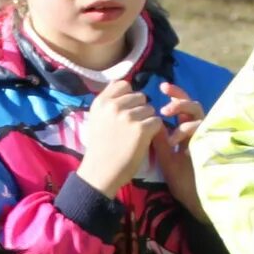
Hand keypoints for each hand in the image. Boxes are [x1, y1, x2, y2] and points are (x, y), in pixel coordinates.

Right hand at [78, 77, 164, 196]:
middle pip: (140, 97)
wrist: (101, 171)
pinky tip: (144, 140)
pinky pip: (157, 121)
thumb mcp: (96, 118)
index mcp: (101, 102)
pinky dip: (154, 131)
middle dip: (140, 110)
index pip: (124, 84)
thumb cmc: (101, 147)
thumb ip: (108, 100)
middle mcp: (113, 105)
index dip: (130, 97)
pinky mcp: (141, 128)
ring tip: (136, 136)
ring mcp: (128, 116)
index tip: (127, 111)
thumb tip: (119, 82)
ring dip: (147, 121)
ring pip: (150, 109)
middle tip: (132, 127)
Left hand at [155, 83, 204, 215]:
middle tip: (163, 94)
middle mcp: (198, 131)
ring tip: (166, 112)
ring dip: (182, 109)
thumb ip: (159, 139)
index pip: (181, 108)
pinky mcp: (211, 144)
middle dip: (179, 97)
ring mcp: (206, 136)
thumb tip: (147, 120)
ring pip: (199, 112)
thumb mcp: (165, 157)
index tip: (160, 87)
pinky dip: (186, 130)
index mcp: (186, 132)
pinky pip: (202, 128)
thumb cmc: (182, 180)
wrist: (194, 200)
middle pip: (192, 105)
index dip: (173, 96)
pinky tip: (174, 139)